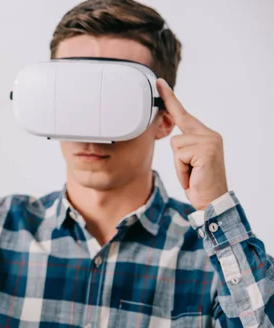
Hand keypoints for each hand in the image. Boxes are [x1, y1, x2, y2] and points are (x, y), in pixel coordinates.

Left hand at [156, 78, 227, 210]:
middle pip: (177, 130)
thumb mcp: (187, 161)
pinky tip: (194, 175)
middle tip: (184, 145)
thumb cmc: (198, 183)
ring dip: (178, 164)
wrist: (212, 201)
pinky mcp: (206, 150)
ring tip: (191, 173)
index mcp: (205, 135)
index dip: (170, 99)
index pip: (183, 114)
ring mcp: (209, 141)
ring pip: (175, 145)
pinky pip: (179, 155)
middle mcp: (209, 135)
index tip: (160, 83)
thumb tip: (172, 138)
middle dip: (176, 142)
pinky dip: (181, 169)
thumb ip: (182, 146)